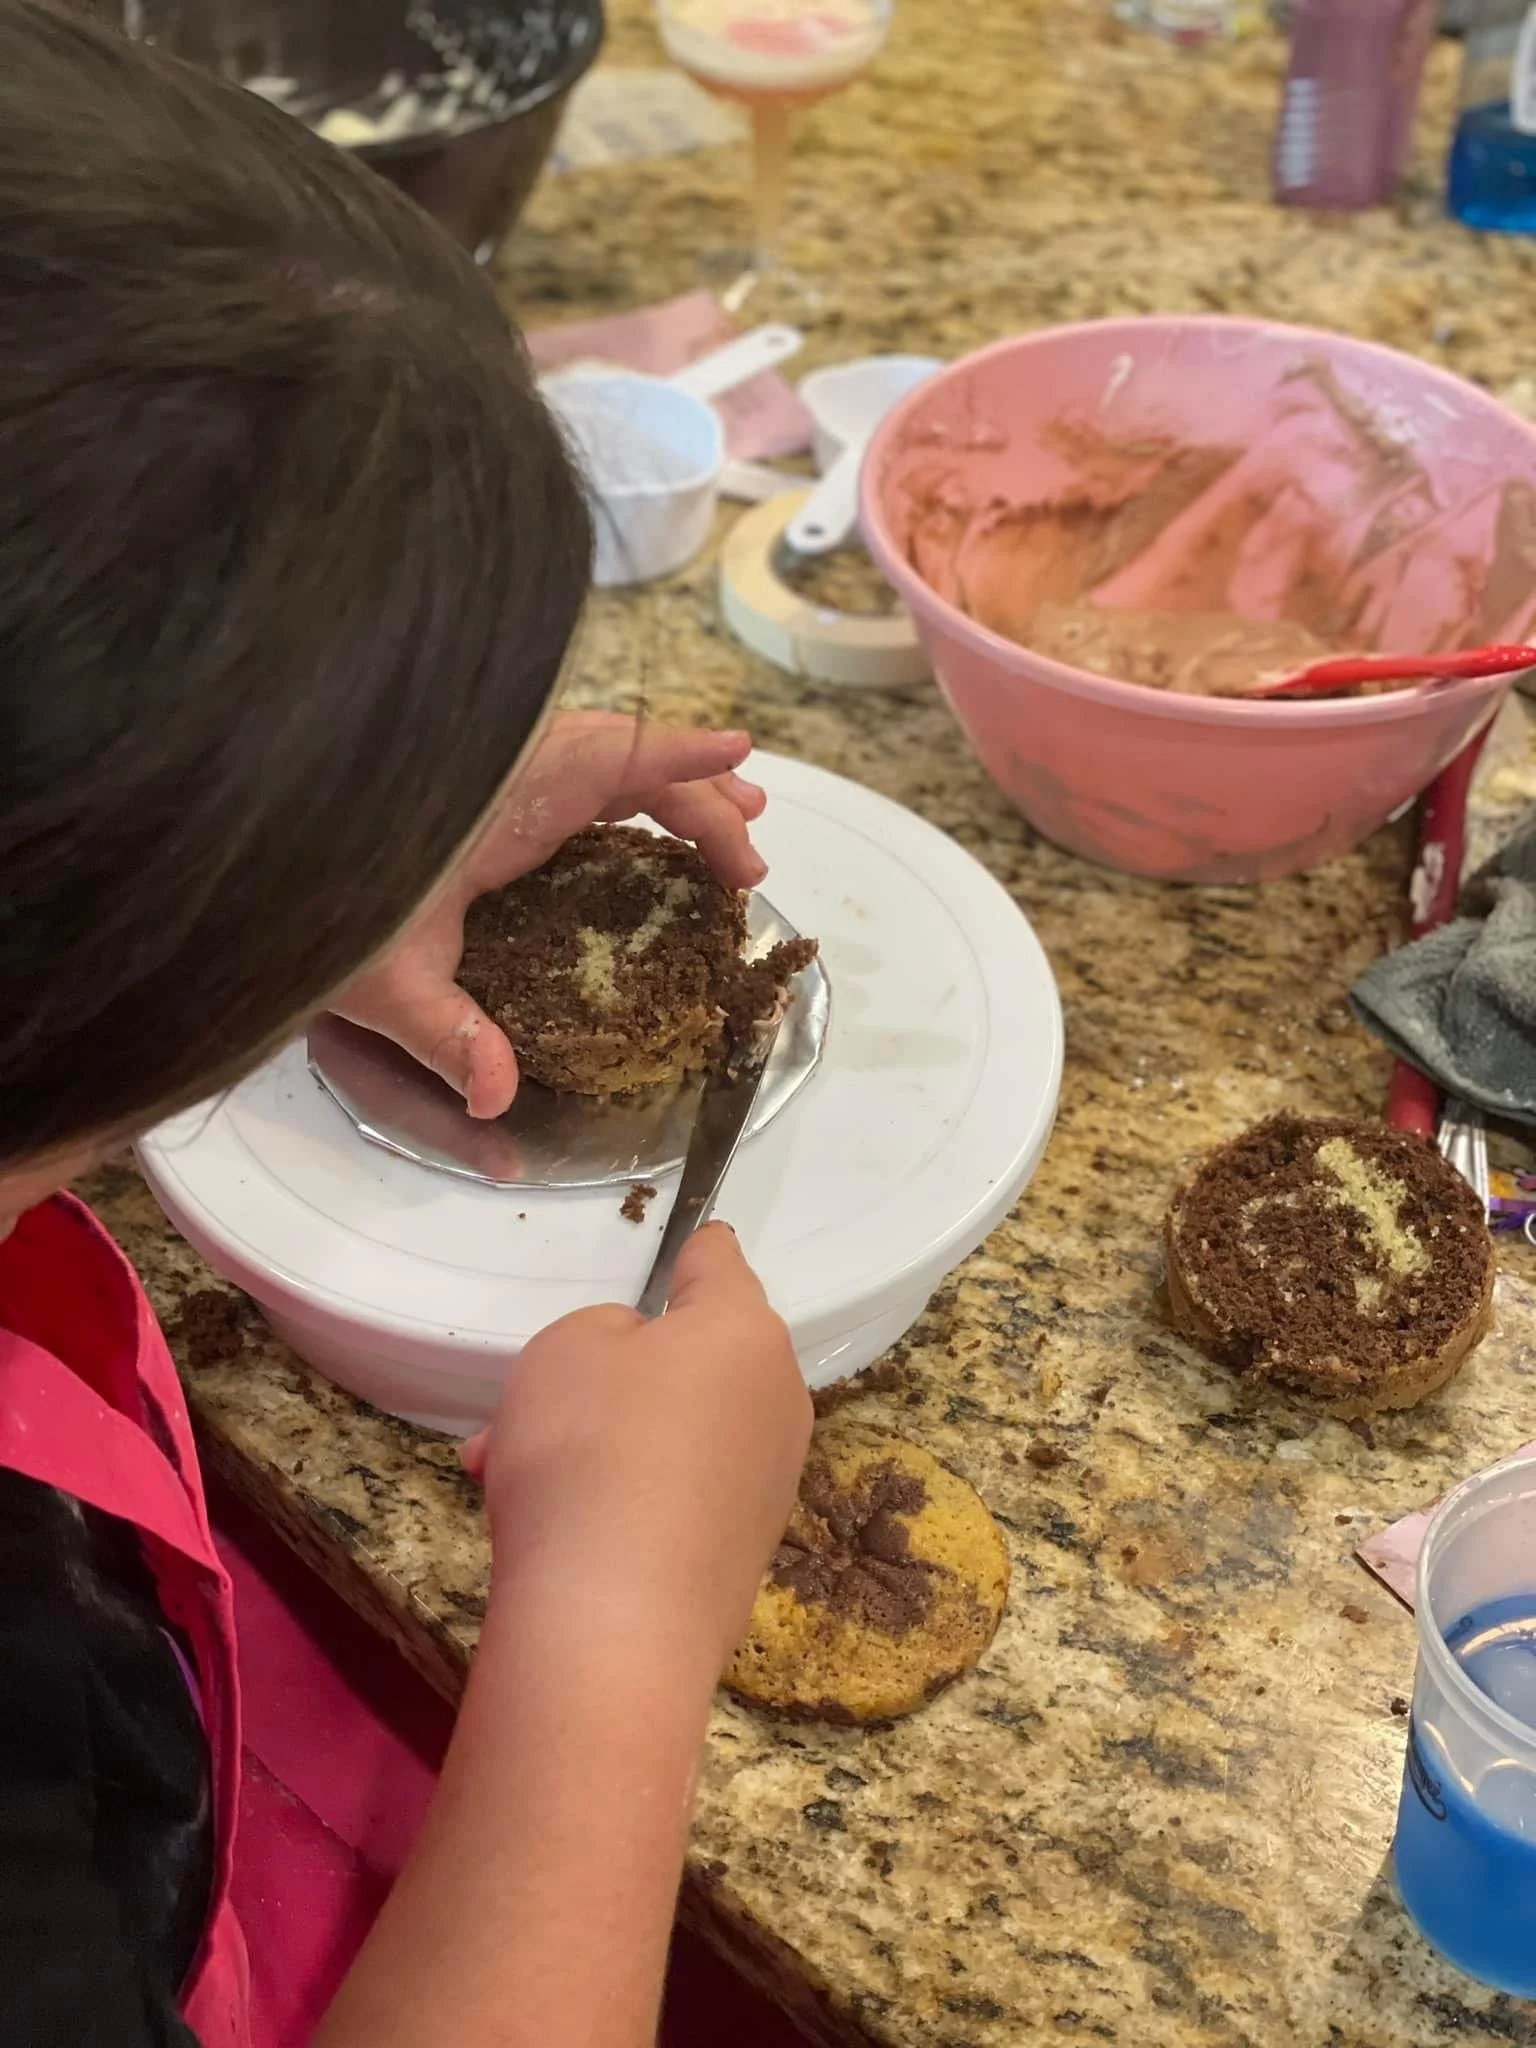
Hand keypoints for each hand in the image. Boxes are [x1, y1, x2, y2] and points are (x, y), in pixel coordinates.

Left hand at [334, 713, 767, 1118]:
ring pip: (597, 761)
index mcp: (495, 803)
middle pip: (620, 761)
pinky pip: (567, 776)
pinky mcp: (476, 798)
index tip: (739, 757)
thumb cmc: (304, 907)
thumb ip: (445, 1033)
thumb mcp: (378, 979)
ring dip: (667, 788)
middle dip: (697, 798)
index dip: (677, 757)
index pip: (605, 757)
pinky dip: (622, 793)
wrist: (238, 859)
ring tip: (732, 817)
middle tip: (751, 859)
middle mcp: (501, 778)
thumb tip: (497, 1097)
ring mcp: (490, 783)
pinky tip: (639, 826)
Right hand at [463, 1225, 810, 1673]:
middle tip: (532, 1399)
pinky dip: (614, 1499)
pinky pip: (669, 1495)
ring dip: (595, 1441)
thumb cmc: (589, 1450)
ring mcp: (765, 1483)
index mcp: (746, 1331)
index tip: (680, 1250)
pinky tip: (537, 1527)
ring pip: (668, 1432)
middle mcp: (777, 1399)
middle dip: (612, 1373)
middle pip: (694, 1359)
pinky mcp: (739, 1552)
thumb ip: (603, 1333)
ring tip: (500, 1469)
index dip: (689, 1251)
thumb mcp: (564, 1347)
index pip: (720, 1263)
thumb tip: (637, 1364)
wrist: (613, 1625)